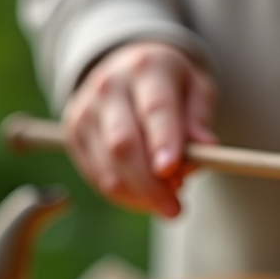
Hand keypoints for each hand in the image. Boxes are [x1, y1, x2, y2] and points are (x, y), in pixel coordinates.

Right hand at [63, 42, 216, 217]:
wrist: (127, 69)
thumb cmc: (171, 87)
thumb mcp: (197, 91)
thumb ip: (200, 119)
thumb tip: (205, 148)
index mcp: (147, 68)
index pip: (155, 108)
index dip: (163, 141)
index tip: (172, 172)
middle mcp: (110, 85)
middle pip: (124, 144)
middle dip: (150, 185)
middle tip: (175, 210)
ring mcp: (86, 109)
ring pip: (108, 167)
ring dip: (139, 195)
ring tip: (166, 201)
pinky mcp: (74, 132)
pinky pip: (96, 177)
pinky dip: (123, 196)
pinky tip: (144, 196)